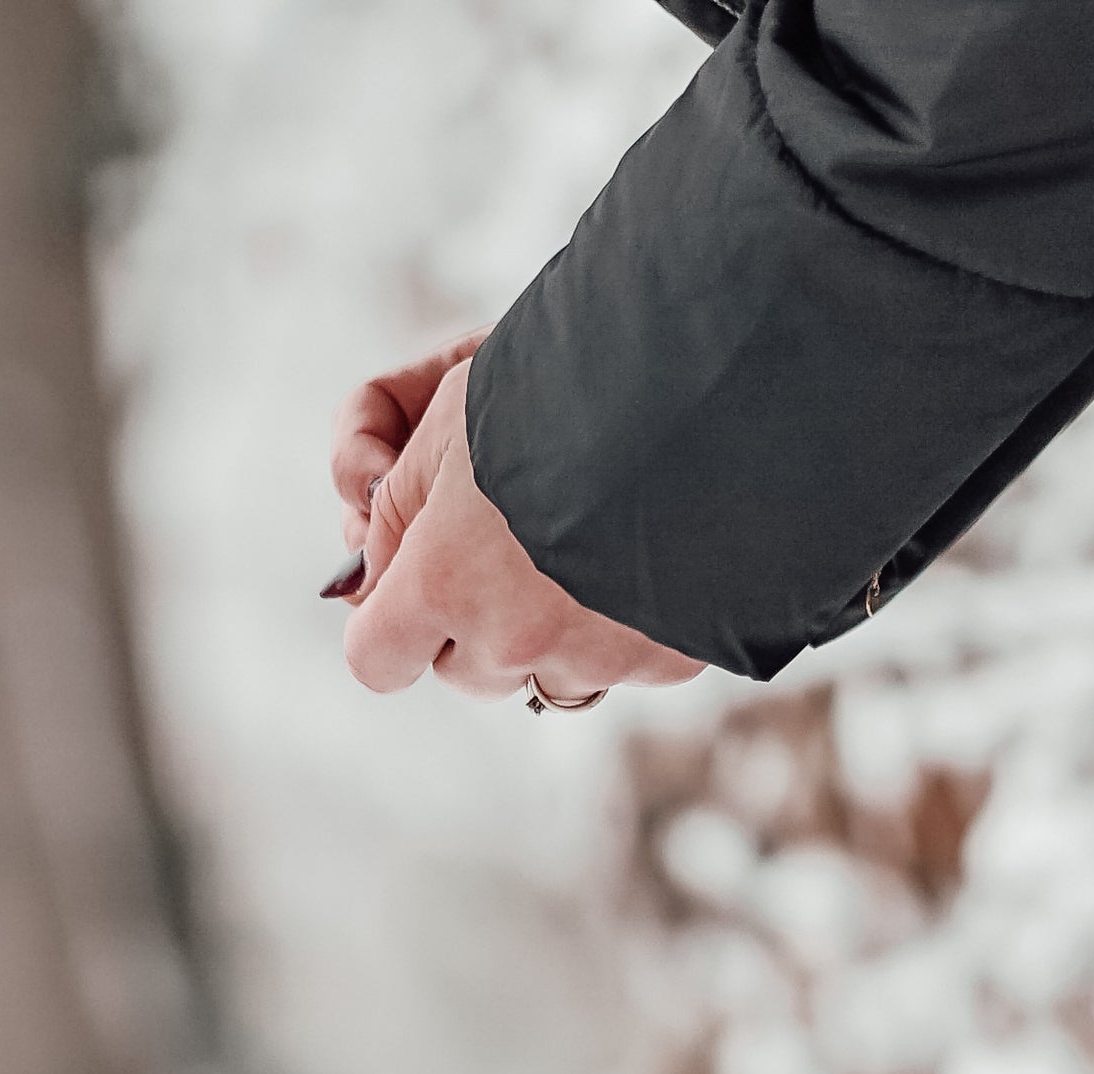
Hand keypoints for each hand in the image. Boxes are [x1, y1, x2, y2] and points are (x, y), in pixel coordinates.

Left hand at [333, 352, 705, 710]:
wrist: (721, 378)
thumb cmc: (572, 378)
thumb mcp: (452, 416)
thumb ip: (397, 507)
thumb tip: (372, 575)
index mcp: (443, 581)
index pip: (375, 659)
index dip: (386, 624)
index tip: (405, 591)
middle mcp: (513, 637)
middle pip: (462, 668)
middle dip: (472, 619)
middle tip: (512, 542)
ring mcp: (595, 656)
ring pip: (544, 675)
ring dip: (551, 629)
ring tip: (589, 539)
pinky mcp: (669, 659)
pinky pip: (624, 663)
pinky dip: (627, 623)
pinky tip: (653, 550)